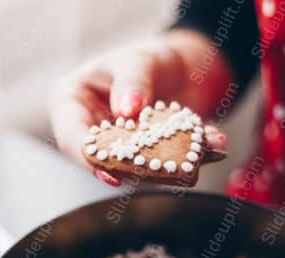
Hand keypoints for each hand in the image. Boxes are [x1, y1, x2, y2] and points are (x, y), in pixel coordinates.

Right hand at [48, 31, 230, 186]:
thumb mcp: (138, 60)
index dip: (90, 159)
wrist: (181, 68)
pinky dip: (189, 157)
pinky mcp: (147, 162)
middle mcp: (91, 131)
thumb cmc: (148, 58)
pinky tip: (212, 142)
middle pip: (102, 160)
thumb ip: (132, 82)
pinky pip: (164, 166)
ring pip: (135, 169)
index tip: (112, 171)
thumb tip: (127, 109)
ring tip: (194, 156)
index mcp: (71, 104)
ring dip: (166, 166)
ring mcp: (120, 150)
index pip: (72, 139)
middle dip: (132, 169)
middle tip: (158, 171)